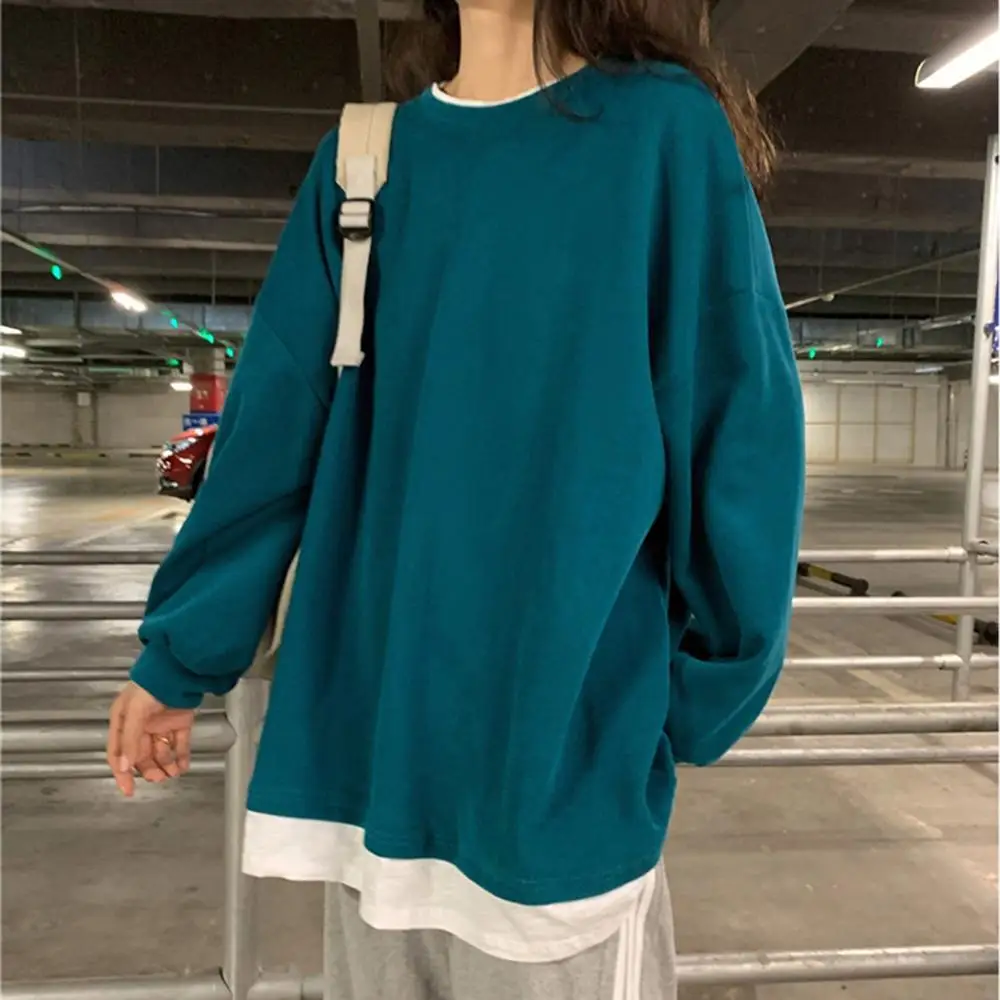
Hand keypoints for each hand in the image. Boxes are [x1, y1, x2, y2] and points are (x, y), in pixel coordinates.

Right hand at [107, 682, 195, 796]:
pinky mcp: (179, 722)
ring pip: (161, 752)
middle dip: (150, 769)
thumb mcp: (135, 713)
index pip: (119, 753)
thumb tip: (125, 767)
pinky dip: (181, 756)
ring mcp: (161, 724)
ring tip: (173, 772)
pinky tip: (183, 766)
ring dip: (166, 764)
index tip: (128, 790)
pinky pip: (179, 744)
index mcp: (123, 722)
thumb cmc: (150, 686)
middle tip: (159, 778)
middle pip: (142, 756)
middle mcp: (140, 725)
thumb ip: (130, 740)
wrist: (179, 670)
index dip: (122, 773)